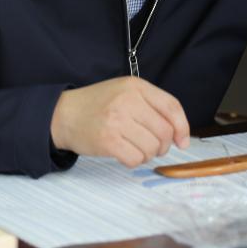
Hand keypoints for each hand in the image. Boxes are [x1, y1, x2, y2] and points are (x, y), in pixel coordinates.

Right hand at [50, 76, 190, 166]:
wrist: (64, 114)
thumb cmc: (99, 105)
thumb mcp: (125, 92)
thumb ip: (152, 106)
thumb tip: (180, 135)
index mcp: (135, 86)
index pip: (171, 107)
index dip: (182, 127)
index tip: (182, 141)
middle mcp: (128, 101)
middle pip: (164, 131)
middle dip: (163, 145)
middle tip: (152, 147)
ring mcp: (117, 121)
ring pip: (151, 148)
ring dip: (147, 154)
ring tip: (135, 148)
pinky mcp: (108, 141)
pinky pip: (135, 159)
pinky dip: (134, 161)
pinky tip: (125, 153)